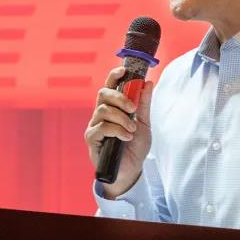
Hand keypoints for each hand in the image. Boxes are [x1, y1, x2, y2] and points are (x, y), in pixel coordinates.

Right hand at [84, 65, 154, 197]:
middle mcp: (100, 114)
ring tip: (132, 129)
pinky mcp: (91, 138)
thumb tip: (148, 82)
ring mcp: (94, 125)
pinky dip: (117, 130)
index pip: (109, 86)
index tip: (124, 70)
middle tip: (133, 108)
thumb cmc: (135, 146)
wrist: (132, 170)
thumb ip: (144, 104)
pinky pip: (102, 126)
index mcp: (113, 107)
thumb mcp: (144, 123)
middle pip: (103, 94)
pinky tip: (126, 137)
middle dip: (120, 97)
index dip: (114, 76)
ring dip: (121, 118)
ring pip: (103, 110)